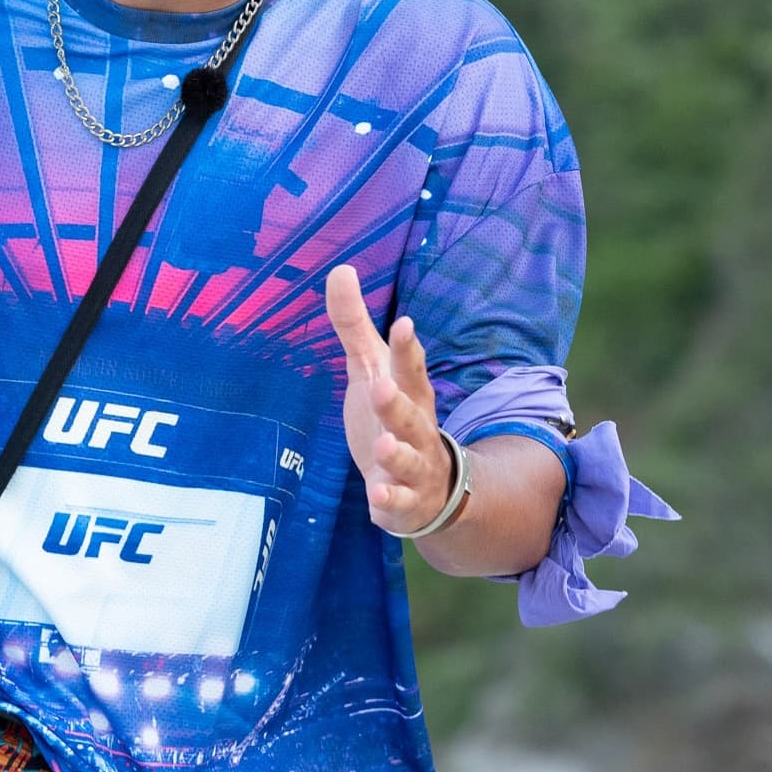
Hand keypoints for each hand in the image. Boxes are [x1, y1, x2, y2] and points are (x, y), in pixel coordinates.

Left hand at [325, 265, 455, 536]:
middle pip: (411, 413)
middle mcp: (417, 427)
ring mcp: (414, 466)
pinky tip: (377, 497)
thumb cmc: (393, 416)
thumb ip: (354, 325)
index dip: (406, 348)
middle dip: (398, 402)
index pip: (410, 366)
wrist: (430, 486)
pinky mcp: (406, 501)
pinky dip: (391, 501)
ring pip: (409, 459)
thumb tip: (341, 269)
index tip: (402, 323)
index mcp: (410, 392)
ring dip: (398, 453)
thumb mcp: (371, 369)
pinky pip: (400, 503)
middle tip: (382, 385)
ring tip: (383, 446)